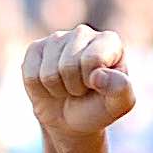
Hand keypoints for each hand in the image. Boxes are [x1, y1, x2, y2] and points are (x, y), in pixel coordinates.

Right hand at [21, 26, 136, 143]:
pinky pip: (31, 75)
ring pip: (49, 72)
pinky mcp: (36, 49)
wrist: (72, 119)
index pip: (93, 59)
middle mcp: (83, 33)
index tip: (97, 86)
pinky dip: (40, 89)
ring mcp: (57, 38)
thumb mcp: (119, 104)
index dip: (91, 81)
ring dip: (58, 89)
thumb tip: (98, 75)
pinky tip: (50, 85)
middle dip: (74, 87)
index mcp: (109, 41)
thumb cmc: (99, 107)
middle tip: (81, 90)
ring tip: (67, 87)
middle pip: (69, 66)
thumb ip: (121, 89)